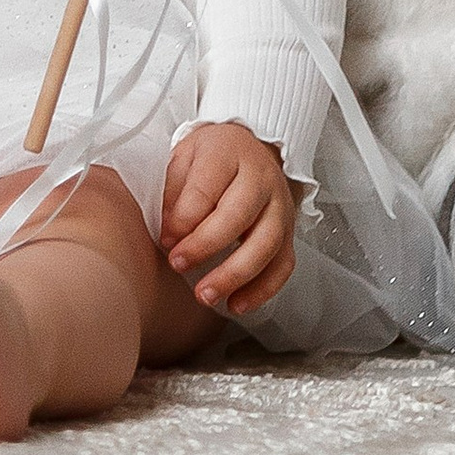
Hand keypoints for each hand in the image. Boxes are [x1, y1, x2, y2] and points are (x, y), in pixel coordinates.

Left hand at [160, 121, 298, 314]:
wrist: (249, 150)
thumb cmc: (212, 158)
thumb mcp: (185, 157)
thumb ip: (174, 191)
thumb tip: (170, 231)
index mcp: (229, 153)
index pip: (207, 186)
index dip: (184, 217)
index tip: (166, 238)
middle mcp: (261, 178)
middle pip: (239, 214)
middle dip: (206, 245)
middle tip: (178, 265)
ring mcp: (280, 207)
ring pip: (266, 243)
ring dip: (234, 275)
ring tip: (206, 295)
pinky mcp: (289, 233)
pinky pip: (282, 265)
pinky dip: (262, 289)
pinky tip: (237, 304)